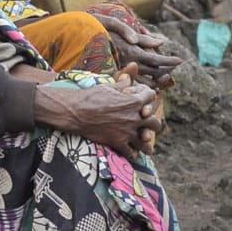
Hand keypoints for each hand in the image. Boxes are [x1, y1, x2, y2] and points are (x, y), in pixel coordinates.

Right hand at [33, 78, 161, 154]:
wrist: (76, 111)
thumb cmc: (91, 96)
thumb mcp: (108, 86)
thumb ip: (122, 83)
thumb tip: (128, 78)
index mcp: (134, 101)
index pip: (151, 97)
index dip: (150, 97)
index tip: (147, 101)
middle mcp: (134, 117)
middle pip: (154, 122)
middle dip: (155, 124)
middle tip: (153, 127)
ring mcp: (127, 131)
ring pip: (145, 141)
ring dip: (147, 145)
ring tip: (148, 149)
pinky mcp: (118, 142)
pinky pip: (130, 151)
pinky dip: (131, 152)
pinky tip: (131, 153)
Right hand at [100, 16, 180, 86]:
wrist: (70, 38)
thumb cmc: (94, 26)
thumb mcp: (114, 24)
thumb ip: (137, 34)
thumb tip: (160, 41)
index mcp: (130, 50)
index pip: (156, 59)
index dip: (170, 61)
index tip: (180, 60)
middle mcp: (126, 63)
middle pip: (153, 73)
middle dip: (166, 70)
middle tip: (174, 67)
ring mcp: (119, 70)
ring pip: (143, 82)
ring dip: (156, 80)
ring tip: (164, 76)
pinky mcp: (112, 74)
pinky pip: (131, 84)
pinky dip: (142, 84)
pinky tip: (146, 81)